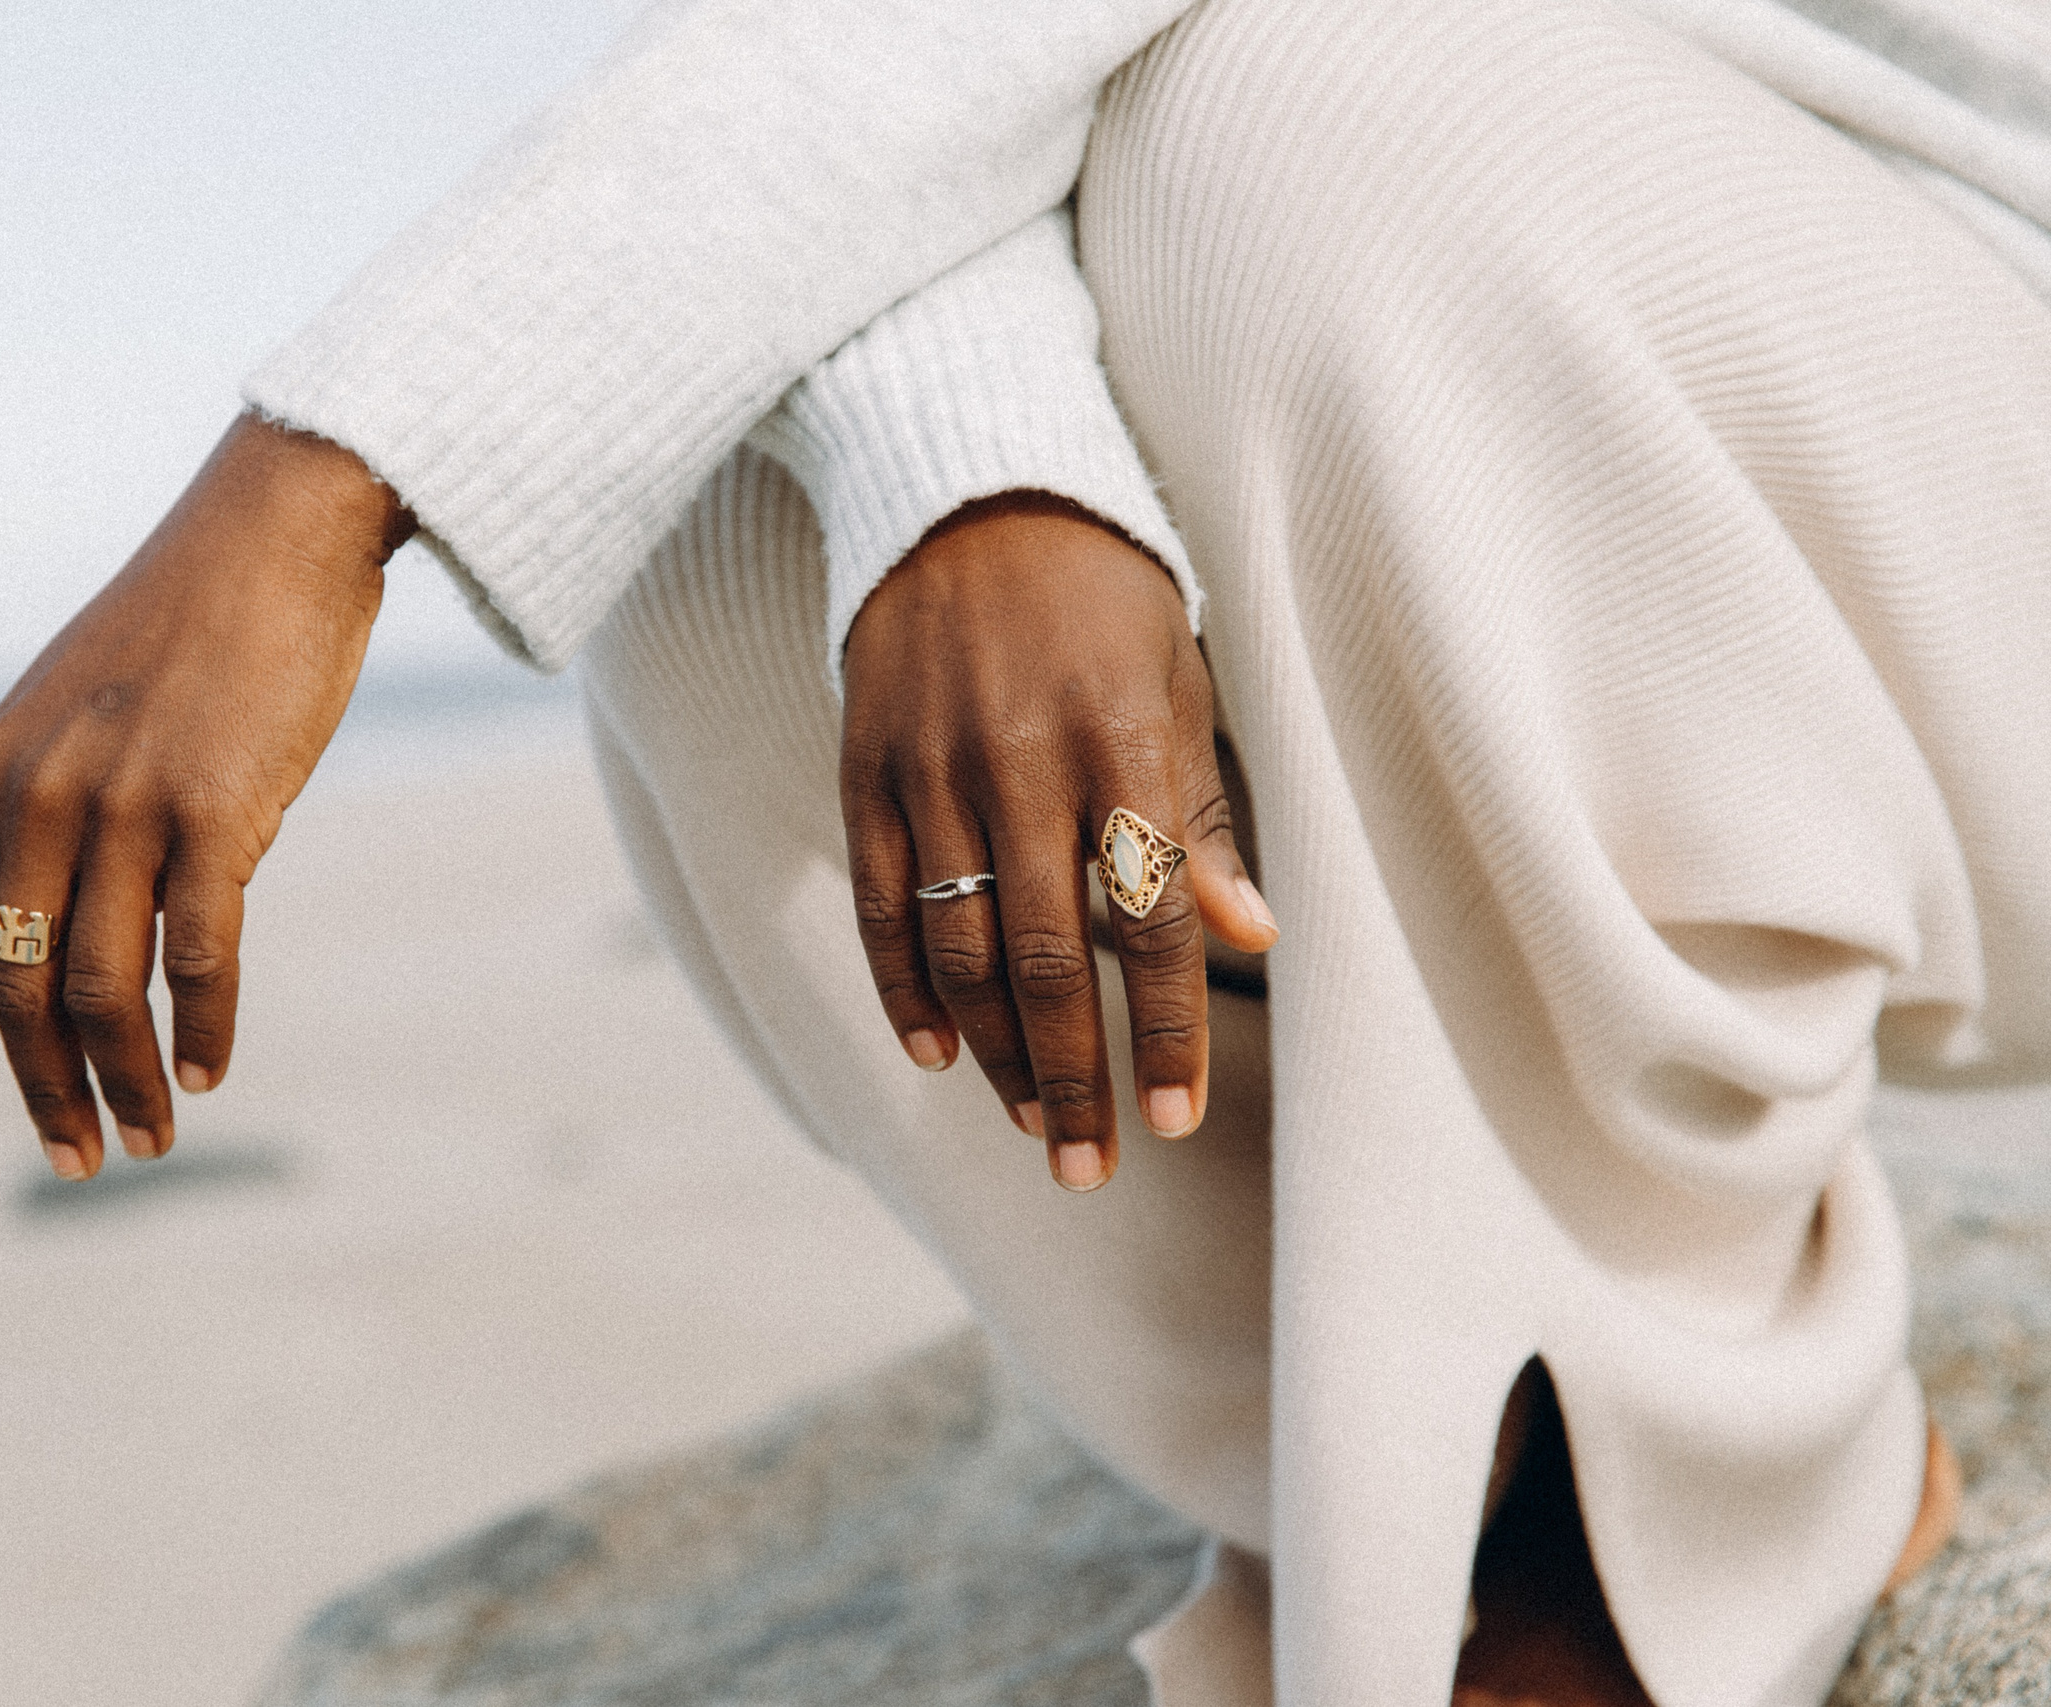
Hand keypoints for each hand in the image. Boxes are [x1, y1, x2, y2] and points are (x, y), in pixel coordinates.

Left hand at [0, 413, 412, 1178]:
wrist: (278, 530)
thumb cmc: (193, 624)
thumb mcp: (81, 708)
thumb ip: (53, 804)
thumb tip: (63, 918)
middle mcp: (38, 793)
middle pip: (14, 984)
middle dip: (43, 1089)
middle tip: (80, 1161)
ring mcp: (124, 800)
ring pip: (100, 986)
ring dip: (124, 1079)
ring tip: (153, 1136)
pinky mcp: (217, 807)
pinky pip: (197, 952)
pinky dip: (201, 1025)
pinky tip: (212, 1070)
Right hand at [840, 492, 1275, 1191]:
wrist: (966, 490)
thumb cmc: (1103, 596)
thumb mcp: (1176, 681)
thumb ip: (1204, 815)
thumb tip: (1254, 938)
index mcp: (1120, 740)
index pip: (1146, 920)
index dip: (1162, 1031)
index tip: (1175, 1121)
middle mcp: (1019, 762)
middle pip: (1045, 960)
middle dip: (1073, 1078)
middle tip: (1093, 1168)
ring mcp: (930, 770)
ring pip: (958, 949)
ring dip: (996, 1054)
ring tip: (1035, 1122)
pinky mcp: (865, 772)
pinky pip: (878, 908)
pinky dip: (904, 991)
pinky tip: (938, 1055)